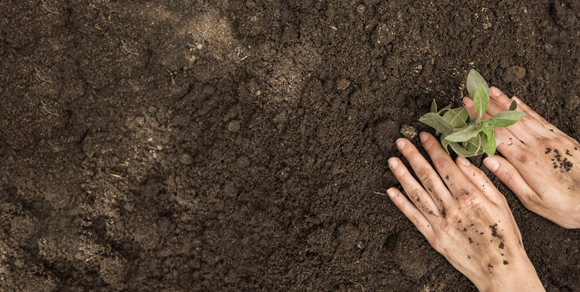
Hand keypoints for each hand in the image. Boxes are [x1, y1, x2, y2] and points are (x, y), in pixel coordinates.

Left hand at [386, 133, 543, 290]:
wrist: (501, 270)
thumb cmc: (505, 235)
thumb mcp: (502, 203)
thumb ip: (480, 180)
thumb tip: (461, 160)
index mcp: (470, 196)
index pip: (446, 165)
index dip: (433, 149)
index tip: (424, 136)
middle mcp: (452, 208)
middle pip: (427, 176)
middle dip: (413, 156)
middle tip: (401, 141)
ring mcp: (440, 223)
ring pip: (416, 193)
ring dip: (402, 175)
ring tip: (392, 160)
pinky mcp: (433, 238)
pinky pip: (413, 217)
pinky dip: (401, 203)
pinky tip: (391, 191)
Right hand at [464, 87, 579, 228]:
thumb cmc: (565, 207)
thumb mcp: (533, 201)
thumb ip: (510, 178)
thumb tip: (488, 161)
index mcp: (526, 161)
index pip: (497, 133)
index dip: (480, 118)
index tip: (468, 107)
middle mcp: (538, 145)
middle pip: (507, 120)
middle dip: (487, 106)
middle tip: (473, 95)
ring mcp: (552, 140)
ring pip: (522, 116)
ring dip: (504, 102)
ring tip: (490, 90)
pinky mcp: (563, 139)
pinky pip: (540, 119)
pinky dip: (525, 108)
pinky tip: (516, 100)